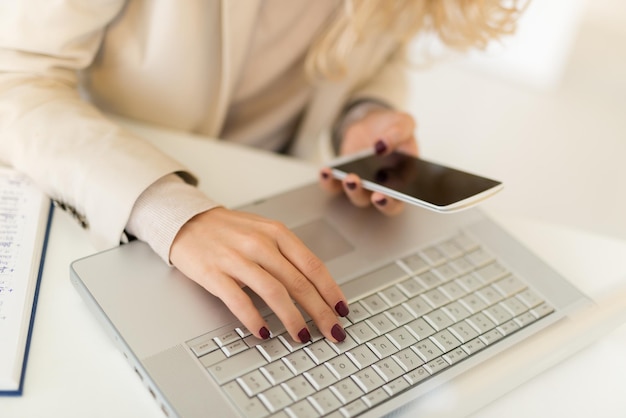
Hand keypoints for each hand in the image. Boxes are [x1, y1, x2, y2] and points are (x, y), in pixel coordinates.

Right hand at [169, 207, 348, 342]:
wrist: (187, 221)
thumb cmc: (229, 230)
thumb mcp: (264, 232)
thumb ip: (288, 255)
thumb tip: (316, 287)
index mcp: (277, 233)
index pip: (313, 266)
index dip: (331, 291)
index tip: (342, 310)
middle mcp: (260, 245)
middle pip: (299, 283)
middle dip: (320, 312)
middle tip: (332, 331)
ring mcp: (237, 259)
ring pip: (274, 293)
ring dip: (292, 319)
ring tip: (302, 336)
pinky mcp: (214, 274)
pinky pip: (239, 300)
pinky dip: (254, 319)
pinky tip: (263, 332)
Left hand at [320, 108, 418, 215]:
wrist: (371, 124)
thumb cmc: (392, 128)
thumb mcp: (403, 123)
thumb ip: (400, 132)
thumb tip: (382, 145)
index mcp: (403, 180)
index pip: (401, 200)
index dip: (393, 203)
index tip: (385, 195)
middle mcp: (384, 188)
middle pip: (382, 205)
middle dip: (379, 202)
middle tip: (376, 195)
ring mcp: (363, 186)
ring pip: (358, 197)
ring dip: (353, 191)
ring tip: (350, 178)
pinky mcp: (342, 179)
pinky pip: (334, 187)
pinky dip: (328, 181)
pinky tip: (326, 171)